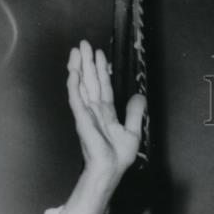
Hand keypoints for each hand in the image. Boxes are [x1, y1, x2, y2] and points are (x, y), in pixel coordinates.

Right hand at [61, 40, 145, 213]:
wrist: (110, 170)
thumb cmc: (118, 157)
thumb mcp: (133, 132)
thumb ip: (135, 113)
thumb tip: (140, 96)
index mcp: (106, 113)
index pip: (103, 87)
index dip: (101, 70)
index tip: (99, 55)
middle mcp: (94, 111)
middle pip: (90, 81)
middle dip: (87, 63)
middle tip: (83, 44)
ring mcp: (87, 114)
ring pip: (81, 85)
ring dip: (78, 68)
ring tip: (76, 51)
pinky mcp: (82, 119)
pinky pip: (76, 98)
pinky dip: (74, 85)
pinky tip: (73, 72)